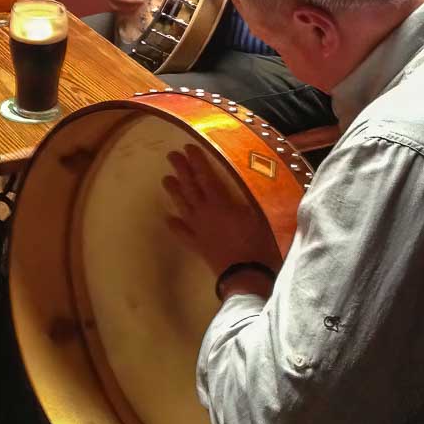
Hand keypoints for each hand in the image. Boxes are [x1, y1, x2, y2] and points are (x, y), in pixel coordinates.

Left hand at [163, 144, 281, 282]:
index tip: (188, 148)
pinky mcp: (198, 246)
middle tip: (172, 156)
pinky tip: (168, 219)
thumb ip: (251, 196)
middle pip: (190, 188)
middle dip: (181, 170)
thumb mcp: (259, 214)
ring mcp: (199, 230)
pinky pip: (182, 234)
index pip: (206, 176)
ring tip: (165, 179)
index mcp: (221, 203)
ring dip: (174, 192)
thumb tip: (249, 178)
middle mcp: (205, 213)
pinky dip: (175, 226)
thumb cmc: (258, 243)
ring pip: (183, 207)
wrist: (246, 275)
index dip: (197, 162)